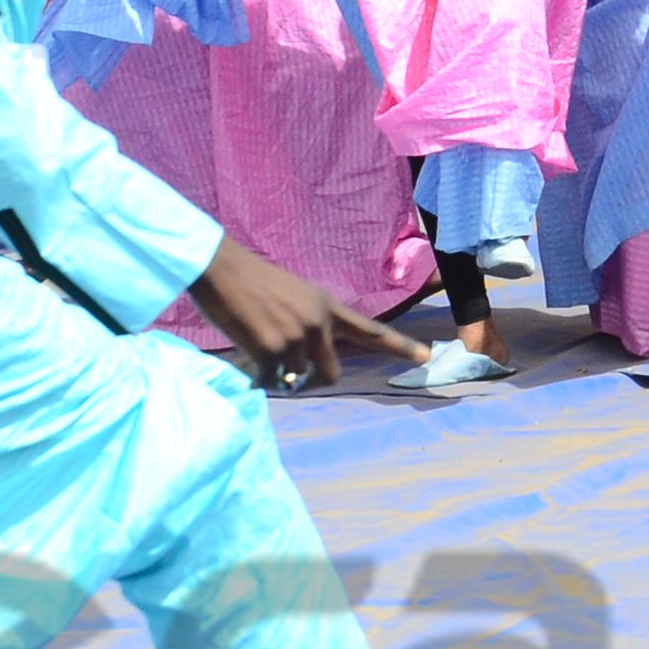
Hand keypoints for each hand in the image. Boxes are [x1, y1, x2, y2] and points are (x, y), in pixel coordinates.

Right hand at [187, 236, 428, 390]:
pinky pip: (272, 381)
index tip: (426, 356)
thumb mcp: (294, 296)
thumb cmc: (252, 282)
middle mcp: (319, 322)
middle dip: (312, 378)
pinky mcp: (273, 349)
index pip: (371, 330)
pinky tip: (246, 351)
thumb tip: (307, 367)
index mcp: (327, 306)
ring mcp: (297, 336)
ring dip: (277, 371)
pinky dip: (258, 376)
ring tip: (257, 341)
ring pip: (295, 377)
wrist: (221, 268)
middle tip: (289, 370)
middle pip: (331, 373)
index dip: (399, 346)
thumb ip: (311, 326)